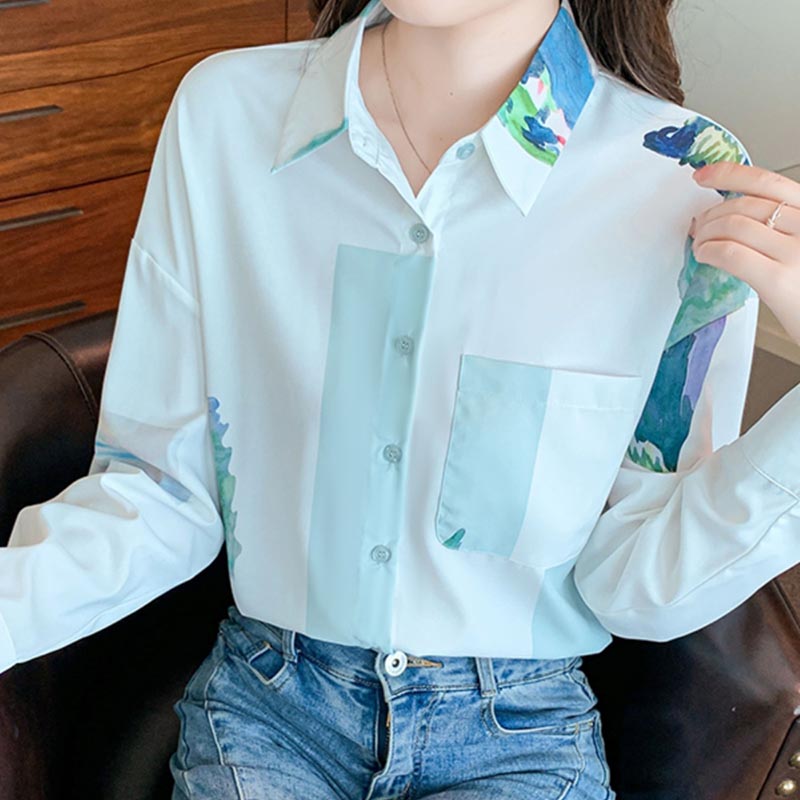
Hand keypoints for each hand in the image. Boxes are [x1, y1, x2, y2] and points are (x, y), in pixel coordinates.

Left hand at [689, 162, 799, 346]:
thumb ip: (782, 226)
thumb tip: (732, 215)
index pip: (770, 183)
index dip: (730, 175)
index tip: (703, 175)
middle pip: (745, 206)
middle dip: (712, 214)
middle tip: (698, 227)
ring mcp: (798, 253)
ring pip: (734, 226)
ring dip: (706, 234)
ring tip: (700, 245)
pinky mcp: (780, 281)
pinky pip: (731, 254)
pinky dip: (709, 251)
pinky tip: (705, 256)